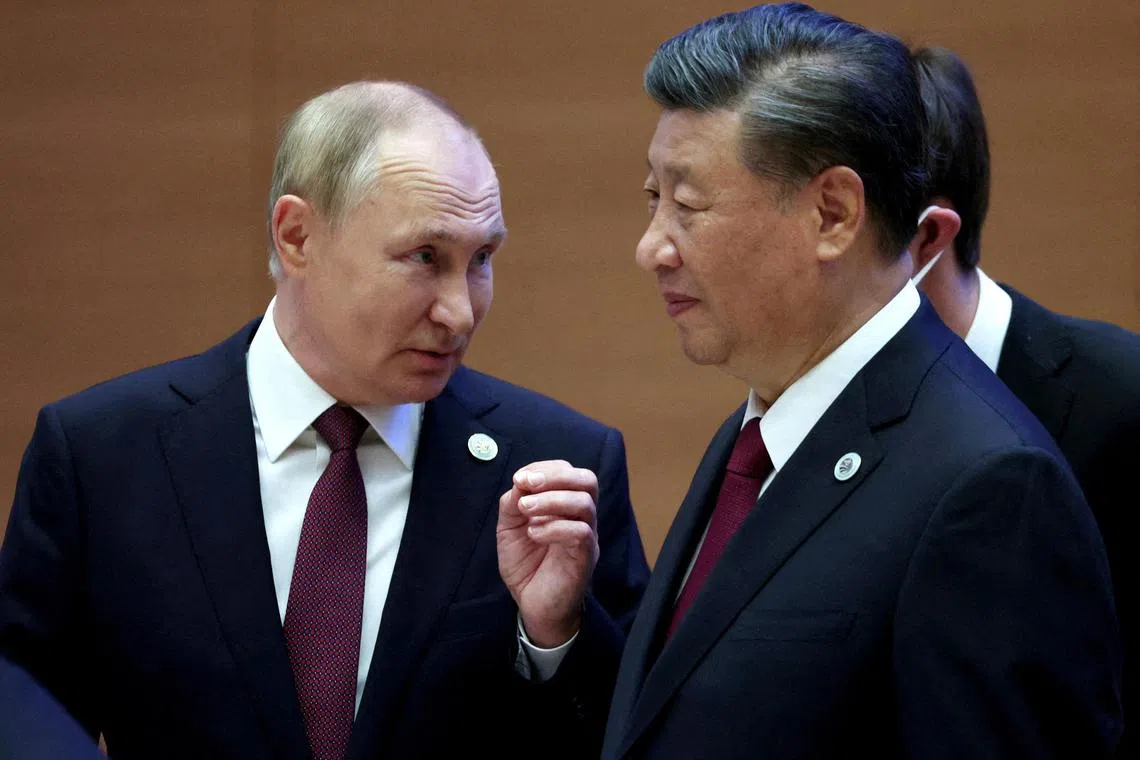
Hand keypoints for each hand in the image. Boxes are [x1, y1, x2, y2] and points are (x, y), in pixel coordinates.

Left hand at [497, 460, 599, 647]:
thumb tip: (520, 483)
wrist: (534, 606)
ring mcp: (586, 536)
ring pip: (584, 503)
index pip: (569, 472)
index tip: (519, 478)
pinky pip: (581, 532)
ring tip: (524, 510)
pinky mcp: (585, 557)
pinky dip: (554, 527)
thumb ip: (513, 504)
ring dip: (550, 500)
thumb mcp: (510, 529)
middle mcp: (581, 517)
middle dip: (555, 476)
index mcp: (566, 506)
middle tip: (527, 483)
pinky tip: (534, 534)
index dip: (544, 468)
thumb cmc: (526, 565)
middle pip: (587, 480)